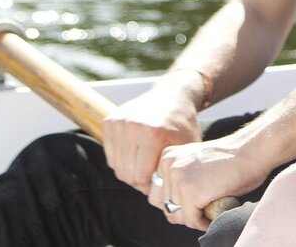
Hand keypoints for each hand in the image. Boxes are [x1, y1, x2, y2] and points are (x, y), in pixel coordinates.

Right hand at [102, 75, 202, 191]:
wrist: (172, 95)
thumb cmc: (182, 125)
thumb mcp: (186, 148)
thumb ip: (173, 171)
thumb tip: (165, 200)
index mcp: (153, 133)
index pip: (140, 177)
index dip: (151, 183)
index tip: (160, 178)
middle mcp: (133, 125)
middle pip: (126, 174)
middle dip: (139, 179)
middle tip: (152, 173)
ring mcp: (119, 122)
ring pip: (117, 167)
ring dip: (130, 169)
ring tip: (145, 163)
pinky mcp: (110, 121)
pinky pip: (110, 155)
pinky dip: (122, 159)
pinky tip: (136, 152)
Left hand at [148, 136, 270, 230]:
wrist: (251, 150)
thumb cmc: (229, 160)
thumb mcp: (193, 164)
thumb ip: (178, 178)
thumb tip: (168, 206)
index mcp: (166, 157)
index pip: (157, 195)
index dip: (177, 203)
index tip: (196, 198)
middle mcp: (168, 165)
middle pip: (166, 208)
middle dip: (184, 212)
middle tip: (204, 206)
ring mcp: (179, 178)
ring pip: (178, 217)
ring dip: (195, 217)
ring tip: (211, 206)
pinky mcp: (191, 192)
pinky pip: (191, 220)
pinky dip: (204, 222)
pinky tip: (216, 209)